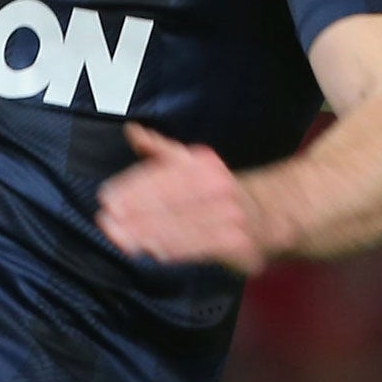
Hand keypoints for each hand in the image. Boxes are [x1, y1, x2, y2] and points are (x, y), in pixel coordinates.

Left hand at [97, 123, 268, 274]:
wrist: (274, 213)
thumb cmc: (220, 190)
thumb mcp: (194, 163)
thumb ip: (159, 149)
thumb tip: (132, 131)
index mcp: (205, 166)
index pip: (163, 177)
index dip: (132, 188)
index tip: (107, 197)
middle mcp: (219, 188)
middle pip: (169, 202)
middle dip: (134, 213)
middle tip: (107, 221)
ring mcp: (231, 216)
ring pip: (182, 225)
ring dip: (148, 233)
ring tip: (122, 238)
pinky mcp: (239, 243)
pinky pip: (202, 247)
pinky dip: (176, 249)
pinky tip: (153, 251)